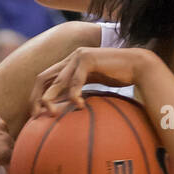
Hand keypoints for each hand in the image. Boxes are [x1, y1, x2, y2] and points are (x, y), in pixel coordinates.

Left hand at [30, 47, 155, 115]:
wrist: (137, 66)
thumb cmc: (118, 78)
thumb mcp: (93, 87)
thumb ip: (78, 92)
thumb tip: (66, 111)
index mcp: (68, 65)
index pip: (45, 79)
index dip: (36, 96)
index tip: (36, 114)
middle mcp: (70, 58)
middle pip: (43, 78)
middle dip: (36, 98)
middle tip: (36, 116)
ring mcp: (78, 56)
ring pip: (57, 80)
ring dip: (51, 99)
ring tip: (52, 114)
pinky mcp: (88, 58)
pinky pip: (76, 80)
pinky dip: (74, 94)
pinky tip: (80, 106)